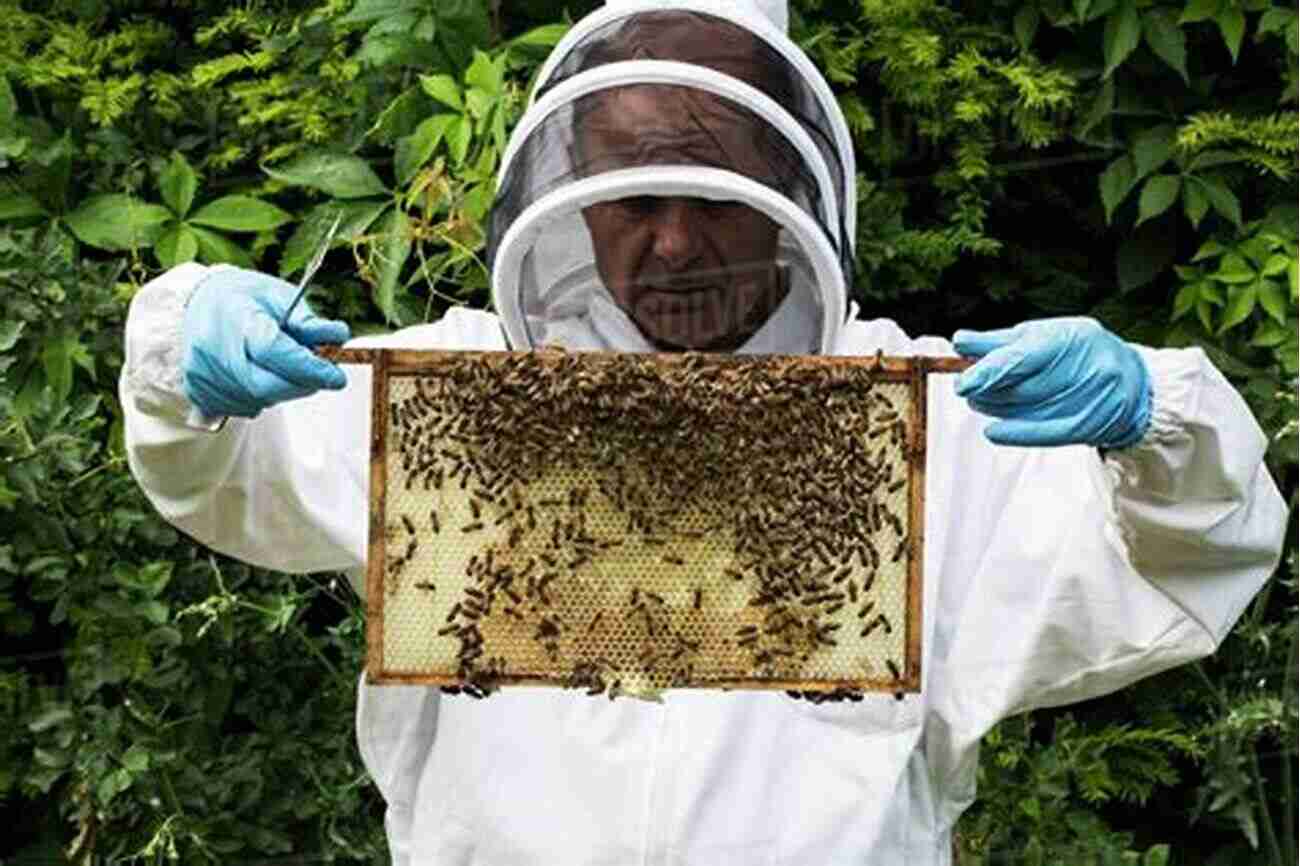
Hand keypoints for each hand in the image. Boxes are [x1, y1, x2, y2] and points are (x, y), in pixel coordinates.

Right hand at [182, 268, 349, 418]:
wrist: (199, 304)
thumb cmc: (243, 298)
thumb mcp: (279, 296)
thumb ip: (308, 321)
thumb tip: (338, 337)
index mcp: (234, 316)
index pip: (274, 351)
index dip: (310, 368)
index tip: (336, 376)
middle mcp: (211, 348)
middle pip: (264, 385)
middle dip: (301, 385)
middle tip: (319, 376)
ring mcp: (201, 373)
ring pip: (256, 401)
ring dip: (282, 392)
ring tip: (284, 369)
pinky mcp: (197, 391)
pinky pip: (240, 408)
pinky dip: (260, 398)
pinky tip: (262, 376)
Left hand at [952, 317, 1151, 448]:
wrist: (1132, 382)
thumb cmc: (1078, 352)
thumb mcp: (1042, 336)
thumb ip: (1001, 342)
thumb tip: (960, 342)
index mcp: (1073, 337)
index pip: (1023, 358)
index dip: (989, 372)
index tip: (963, 382)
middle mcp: (1087, 368)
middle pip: (1022, 387)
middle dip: (987, 389)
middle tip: (967, 387)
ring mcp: (1091, 399)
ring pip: (1028, 410)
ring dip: (995, 407)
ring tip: (980, 400)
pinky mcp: (1089, 425)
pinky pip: (1046, 433)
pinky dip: (1015, 433)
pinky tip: (993, 431)